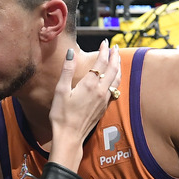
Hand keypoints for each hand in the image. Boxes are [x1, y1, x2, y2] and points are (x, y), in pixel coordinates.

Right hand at [49, 40, 120, 169]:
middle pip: (112, 69)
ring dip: (118, 66)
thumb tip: (70, 53)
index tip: (104, 42)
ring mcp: (104, 99)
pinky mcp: (104, 106)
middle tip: (115, 47)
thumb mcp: (60, 91)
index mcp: (89, 85)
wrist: (70, 136)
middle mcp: (100, 91)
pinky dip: (117, 78)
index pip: (101, 63)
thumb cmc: (62, 115)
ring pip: (116, 78)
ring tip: (117, 58)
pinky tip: (115, 78)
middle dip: (114, 56)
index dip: (104, 51)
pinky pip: (115, 88)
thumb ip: (67, 70)